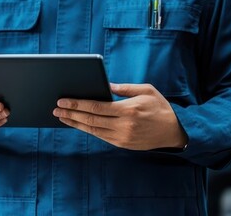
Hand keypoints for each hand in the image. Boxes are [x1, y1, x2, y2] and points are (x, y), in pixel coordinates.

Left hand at [53, 83, 187, 150]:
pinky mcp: (122, 144)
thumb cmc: (160, 107)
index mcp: (129, 110)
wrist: (175, 131)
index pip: (96, 107)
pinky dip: (86, 130)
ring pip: (92, 130)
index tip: (63, 101)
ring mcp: (122, 137)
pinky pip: (100, 136)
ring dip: (74, 123)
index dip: (77, 104)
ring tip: (61, 117)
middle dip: (71, 114)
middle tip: (56, 109)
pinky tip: (77, 124)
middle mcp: (124, 125)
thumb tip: (104, 86)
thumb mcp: (146, 90)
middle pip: (90, 119)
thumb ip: (125, 88)